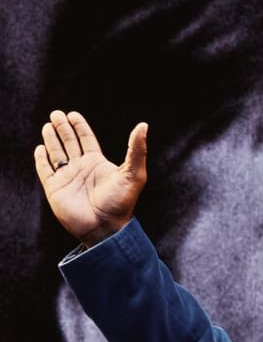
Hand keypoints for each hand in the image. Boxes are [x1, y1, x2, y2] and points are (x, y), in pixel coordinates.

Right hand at [33, 110, 146, 244]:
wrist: (105, 228)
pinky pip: (45, 170)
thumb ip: (137, 150)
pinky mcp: (54, 188)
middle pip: (69, 142)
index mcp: (97, 163)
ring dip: (51, 139)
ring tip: (47, 126)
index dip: (79, 126)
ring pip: (56, 153)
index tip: (73, 115)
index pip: (86, 139)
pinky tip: (41, 149)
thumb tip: (144, 126)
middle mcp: (81, 169)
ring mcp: (67, 178)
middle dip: (62, 128)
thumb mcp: (134, 174)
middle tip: (56, 114)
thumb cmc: (121, 203)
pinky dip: (41, 159)